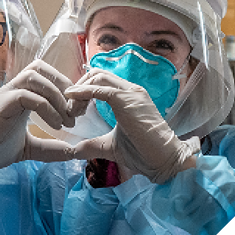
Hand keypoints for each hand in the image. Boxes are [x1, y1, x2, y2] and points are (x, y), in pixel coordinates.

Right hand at [0, 60, 76, 182]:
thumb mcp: (29, 147)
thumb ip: (50, 148)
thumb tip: (73, 152)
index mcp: (21, 95)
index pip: (45, 75)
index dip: (65, 88)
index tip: (76, 111)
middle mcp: (13, 89)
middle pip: (41, 68)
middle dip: (63, 86)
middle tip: (75, 111)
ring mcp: (6, 94)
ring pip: (35, 77)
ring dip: (56, 96)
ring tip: (66, 119)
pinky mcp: (1, 104)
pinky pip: (26, 95)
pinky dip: (46, 107)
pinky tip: (55, 125)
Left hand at [65, 70, 199, 183]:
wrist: (163, 160)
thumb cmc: (142, 153)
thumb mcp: (110, 146)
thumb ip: (92, 145)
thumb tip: (73, 151)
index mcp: (128, 97)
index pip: (101, 81)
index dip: (83, 91)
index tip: (74, 111)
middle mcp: (130, 90)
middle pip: (97, 74)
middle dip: (79, 88)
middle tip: (71, 110)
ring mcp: (130, 93)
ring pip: (97, 78)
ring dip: (80, 91)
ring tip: (73, 111)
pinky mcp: (127, 99)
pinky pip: (100, 89)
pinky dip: (84, 92)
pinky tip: (73, 100)